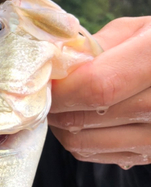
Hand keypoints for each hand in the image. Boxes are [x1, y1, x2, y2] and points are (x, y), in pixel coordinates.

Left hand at [48, 16, 150, 168]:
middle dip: (53, 106)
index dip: (60, 89)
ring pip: (80, 143)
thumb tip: (54, 65)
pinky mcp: (146, 155)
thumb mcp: (134, 31)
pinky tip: (82, 119)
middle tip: (48, 92)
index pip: (95, 87)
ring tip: (64, 104)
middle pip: (82, 119)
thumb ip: (93, 47)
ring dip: (60, 124)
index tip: (44, 82)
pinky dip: (77, 138)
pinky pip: (91, 154)